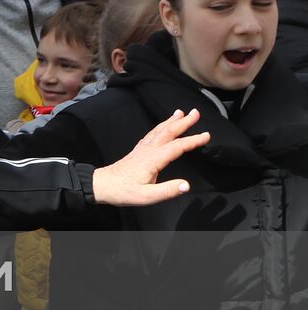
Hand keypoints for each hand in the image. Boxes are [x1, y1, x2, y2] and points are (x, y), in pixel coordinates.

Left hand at [90, 109, 207, 205]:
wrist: (102, 185)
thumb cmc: (124, 191)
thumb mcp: (147, 196)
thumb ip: (167, 191)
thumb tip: (186, 185)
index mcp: (153, 160)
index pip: (177, 147)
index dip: (192, 140)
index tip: (206, 135)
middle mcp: (148, 150)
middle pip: (168, 132)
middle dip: (183, 122)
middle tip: (195, 113)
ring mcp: (141, 149)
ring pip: (158, 131)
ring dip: (171, 121)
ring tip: (180, 112)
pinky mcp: (137, 151)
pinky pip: (151, 134)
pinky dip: (160, 127)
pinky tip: (162, 126)